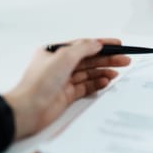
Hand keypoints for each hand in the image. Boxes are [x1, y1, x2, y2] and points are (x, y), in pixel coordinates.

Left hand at [4, 38, 130, 139]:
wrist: (28, 109)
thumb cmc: (39, 82)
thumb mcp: (64, 57)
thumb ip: (83, 48)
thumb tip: (97, 43)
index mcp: (55, 52)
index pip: (83, 45)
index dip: (102, 44)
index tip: (118, 45)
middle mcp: (60, 65)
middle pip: (89, 60)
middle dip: (107, 59)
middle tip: (124, 60)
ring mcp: (64, 80)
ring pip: (89, 73)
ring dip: (104, 71)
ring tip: (117, 73)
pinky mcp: (67, 95)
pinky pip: (86, 87)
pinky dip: (97, 84)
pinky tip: (106, 82)